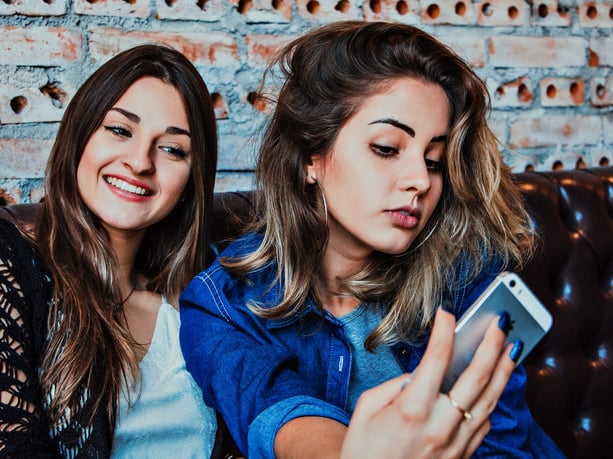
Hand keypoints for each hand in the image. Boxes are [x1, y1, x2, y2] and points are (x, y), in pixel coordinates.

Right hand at [340, 307, 516, 458]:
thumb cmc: (365, 450)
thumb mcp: (367, 409)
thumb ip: (395, 386)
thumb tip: (421, 373)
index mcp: (412, 411)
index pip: (436, 360)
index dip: (444, 332)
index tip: (447, 314)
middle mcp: (440, 426)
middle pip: (476, 377)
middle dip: (490, 344)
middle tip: (499, 322)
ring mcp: (456, 443)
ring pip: (490, 399)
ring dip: (504, 370)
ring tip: (511, 346)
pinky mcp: (463, 455)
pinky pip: (485, 422)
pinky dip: (493, 398)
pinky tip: (495, 383)